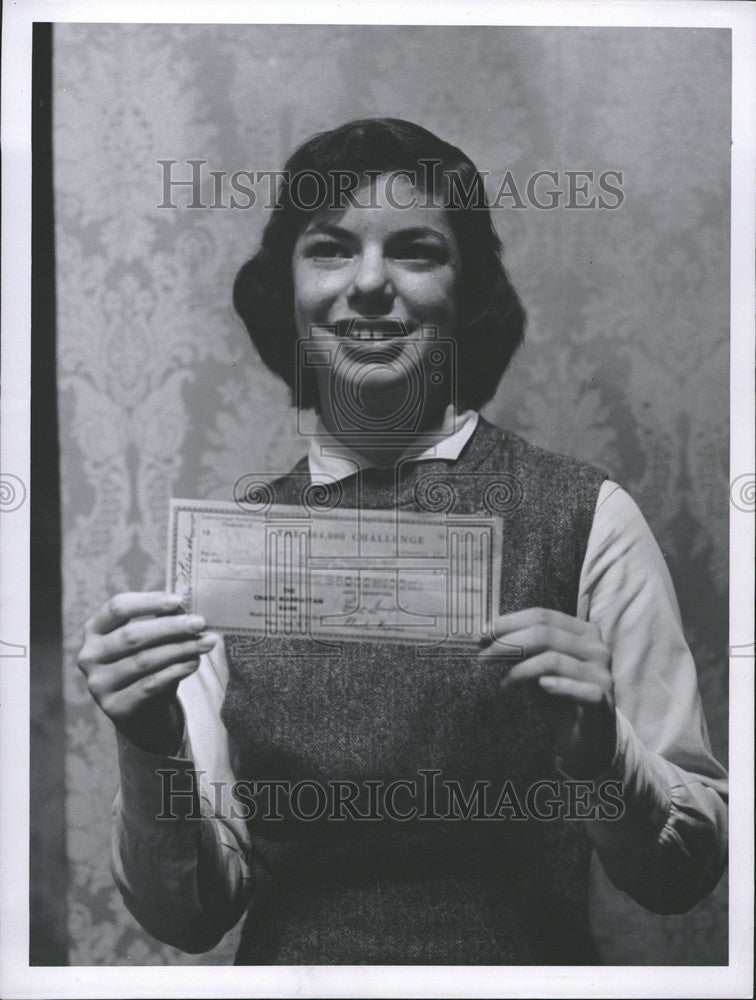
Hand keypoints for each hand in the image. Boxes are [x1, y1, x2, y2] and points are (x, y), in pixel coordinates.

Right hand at [77, 591, 217, 754]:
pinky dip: (175, 671)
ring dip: (180, 649)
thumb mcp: (154, 640)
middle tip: (199, 623)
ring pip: (144, 660)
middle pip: (132, 635)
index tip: (178, 601)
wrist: (145, 714)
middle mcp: (89, 655)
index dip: (148, 602)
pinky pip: (149, 685)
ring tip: (206, 643)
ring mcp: (98, 684)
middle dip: (171, 627)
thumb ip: (162, 621)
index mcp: (95, 630)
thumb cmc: (150, 666)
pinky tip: (194, 663)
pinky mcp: (114, 707)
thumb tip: (182, 609)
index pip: (117, 608)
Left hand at [478, 608, 616, 777]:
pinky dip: (557, 686)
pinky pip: (578, 689)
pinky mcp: (603, 701)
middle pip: (545, 635)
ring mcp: (602, 674)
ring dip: (520, 671)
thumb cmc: (559, 698)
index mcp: (583, 632)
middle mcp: (596, 648)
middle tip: (484, 657)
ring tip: (505, 683)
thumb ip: (522, 650)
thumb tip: (487, 636)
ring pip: (553, 660)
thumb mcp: (537, 669)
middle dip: (508, 644)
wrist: (586, 739)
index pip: (543, 616)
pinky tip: (540, 688)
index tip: (484, 633)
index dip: (510, 623)